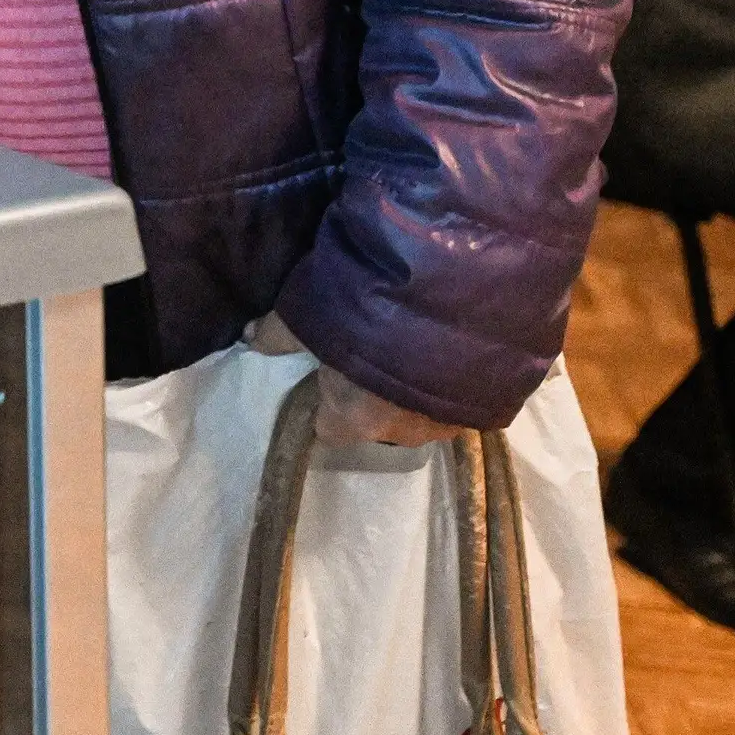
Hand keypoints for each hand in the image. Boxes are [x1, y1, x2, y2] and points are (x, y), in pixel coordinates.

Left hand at [251, 312, 463, 447]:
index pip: (329, 429)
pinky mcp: (486, 404)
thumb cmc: (366, 314)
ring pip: (421, 410)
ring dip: (417, 385)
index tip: (328, 376)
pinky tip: (448, 344)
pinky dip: (451, 377)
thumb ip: (279, 332)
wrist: (455, 301)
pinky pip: (459, 396)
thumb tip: (249, 338)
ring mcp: (451, 422)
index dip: (326, 403)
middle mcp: (404, 433)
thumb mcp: (310, 316)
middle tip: (374, 349)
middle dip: (374, 393)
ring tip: (414, 342)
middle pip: (378, 421)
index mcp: (355, 420)